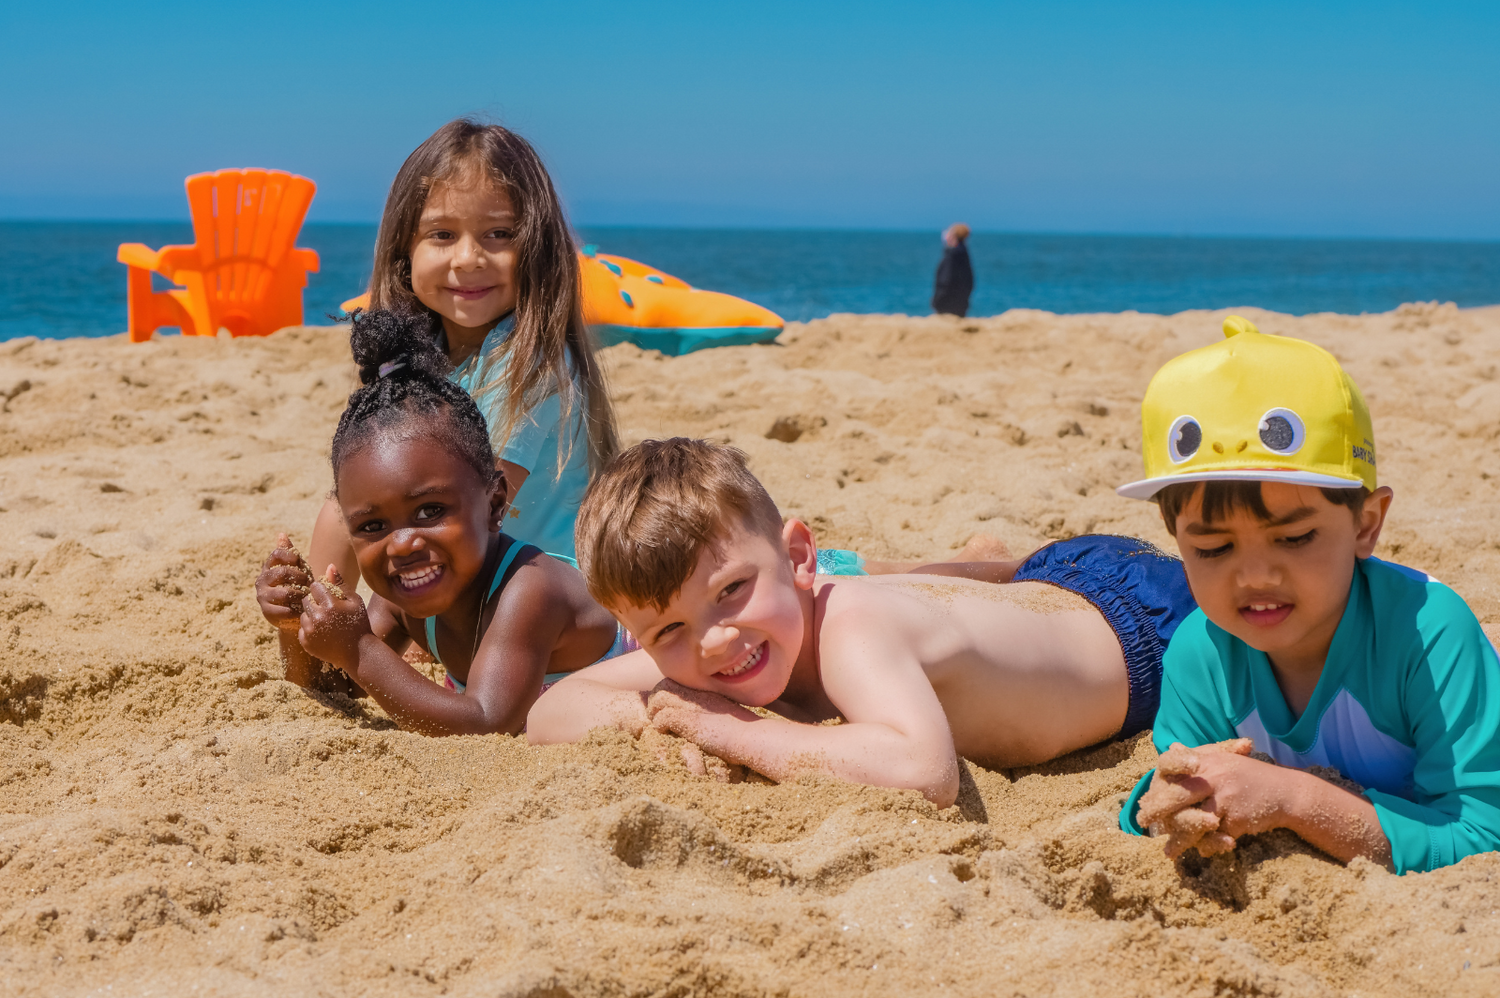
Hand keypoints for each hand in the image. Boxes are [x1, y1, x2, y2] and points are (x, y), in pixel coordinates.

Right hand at [256, 533, 311, 630]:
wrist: (293, 612)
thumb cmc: (297, 585)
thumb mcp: (296, 568)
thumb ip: (289, 553)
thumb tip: (281, 534)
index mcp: (268, 567)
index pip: (276, 554)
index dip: (289, 556)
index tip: (300, 561)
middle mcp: (262, 580)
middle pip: (282, 572)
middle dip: (300, 577)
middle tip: (309, 582)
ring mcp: (262, 596)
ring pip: (285, 592)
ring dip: (300, 594)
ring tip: (307, 596)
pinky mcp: (267, 612)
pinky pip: (284, 609)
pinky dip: (296, 609)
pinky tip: (302, 608)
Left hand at [297, 565, 370, 670]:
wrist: (358, 653)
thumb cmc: (359, 624)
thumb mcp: (355, 601)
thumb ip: (340, 583)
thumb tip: (329, 565)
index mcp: (330, 605)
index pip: (315, 587)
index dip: (323, 590)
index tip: (331, 598)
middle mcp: (317, 617)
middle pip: (306, 600)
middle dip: (315, 603)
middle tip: (328, 611)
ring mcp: (310, 631)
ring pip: (303, 614)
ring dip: (311, 616)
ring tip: (326, 623)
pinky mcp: (305, 642)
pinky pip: (302, 629)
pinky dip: (310, 630)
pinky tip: (323, 633)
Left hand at [645, 679, 757, 742]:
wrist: (751, 737)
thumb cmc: (743, 731)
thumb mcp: (724, 715)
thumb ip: (709, 713)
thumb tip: (699, 723)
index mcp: (705, 692)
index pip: (676, 683)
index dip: (666, 694)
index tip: (664, 708)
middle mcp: (697, 694)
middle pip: (664, 685)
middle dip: (655, 701)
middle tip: (656, 716)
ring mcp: (692, 705)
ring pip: (659, 698)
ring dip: (654, 712)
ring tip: (657, 724)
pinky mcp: (688, 720)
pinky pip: (662, 717)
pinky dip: (659, 724)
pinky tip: (665, 732)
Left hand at [1139, 739, 1283, 859]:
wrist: (1288, 793)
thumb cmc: (1253, 777)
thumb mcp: (1226, 760)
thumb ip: (1198, 756)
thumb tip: (1173, 747)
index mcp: (1208, 762)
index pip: (1173, 765)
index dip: (1158, 779)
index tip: (1144, 794)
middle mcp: (1214, 778)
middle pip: (1177, 796)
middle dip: (1158, 810)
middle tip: (1143, 821)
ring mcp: (1225, 799)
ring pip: (1193, 822)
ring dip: (1180, 840)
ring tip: (1169, 851)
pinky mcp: (1236, 820)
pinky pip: (1214, 837)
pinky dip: (1208, 846)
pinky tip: (1201, 851)